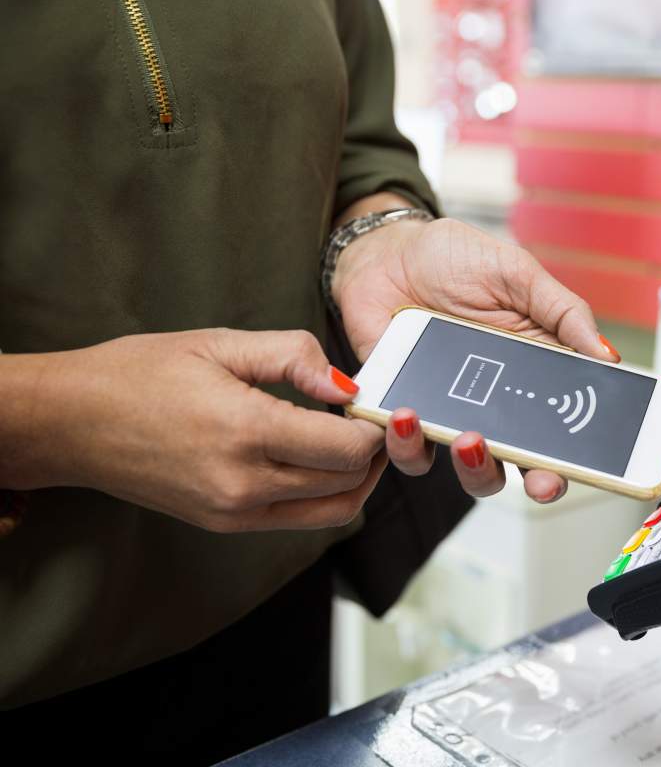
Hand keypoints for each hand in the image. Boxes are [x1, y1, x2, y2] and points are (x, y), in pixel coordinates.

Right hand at [4, 329, 385, 531]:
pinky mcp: (226, 525)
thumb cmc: (140, 373)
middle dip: (373, 451)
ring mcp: (234, 513)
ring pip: (333, 510)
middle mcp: (244, 483)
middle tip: (372, 418)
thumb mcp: (220, 344)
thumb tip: (349, 385)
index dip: (375, 427)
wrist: (72, 422)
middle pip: (348, 482)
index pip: (347, 449)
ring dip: (357, 479)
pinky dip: (326, 494)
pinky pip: (301, 518)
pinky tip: (320, 459)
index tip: (379, 402)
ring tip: (354, 440)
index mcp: (245, 431)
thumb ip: (294, 357)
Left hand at [331, 201, 618, 500]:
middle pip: (526, 462)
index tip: (587, 465)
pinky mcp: (404, 410)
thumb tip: (609, 356)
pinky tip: (405, 412)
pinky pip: (406, 446)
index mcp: (536, 374)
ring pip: (469, 468)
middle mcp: (498, 403)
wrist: (386, 251)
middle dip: (537, 479)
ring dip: (471, 466)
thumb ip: (564, 313)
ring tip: (465, 436)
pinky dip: (405, 440)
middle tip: (539, 477)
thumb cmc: (455, 259)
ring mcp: (452, 411)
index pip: (566, 428)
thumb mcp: (518, 274)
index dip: (578, 456)